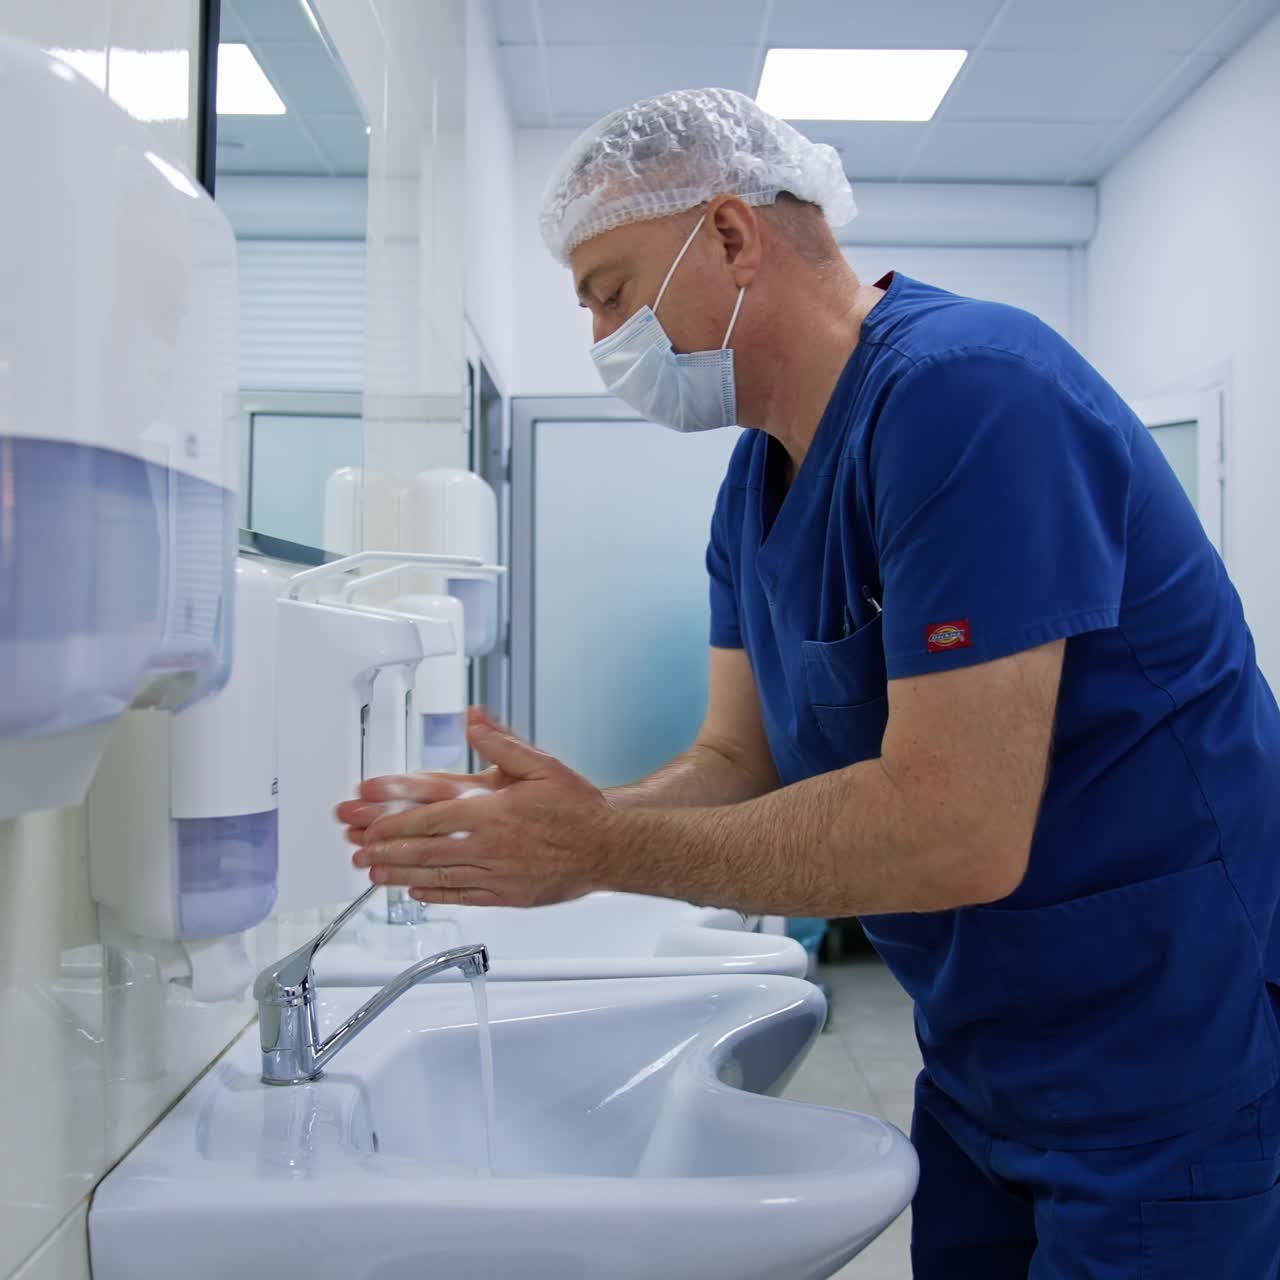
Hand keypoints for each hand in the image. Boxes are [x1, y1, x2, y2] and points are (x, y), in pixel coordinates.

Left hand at [340, 709, 615, 907]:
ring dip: (401, 874)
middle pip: (425, 849)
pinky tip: (416, 893)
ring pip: (438, 876)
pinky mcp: (506, 895)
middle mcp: (489, 845)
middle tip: (357, 851)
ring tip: (374, 875)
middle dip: (385, 850)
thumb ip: (501, 743)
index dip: (394, 820)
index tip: (368, 821)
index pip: (431, 816)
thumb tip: (473, 718)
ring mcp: (496, 874)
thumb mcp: (542, 764)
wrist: (607, 849)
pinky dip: (435, 895)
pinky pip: (463, 897)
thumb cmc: (576, 809)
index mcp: (493, 811)